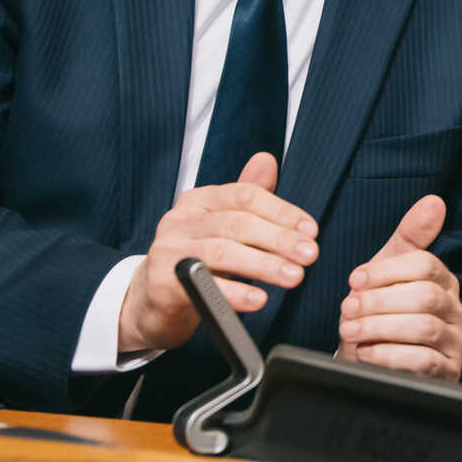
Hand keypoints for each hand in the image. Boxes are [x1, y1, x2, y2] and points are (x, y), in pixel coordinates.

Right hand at [116, 152, 318, 354]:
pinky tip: (259, 299)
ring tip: (294, 276)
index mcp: (199, 200)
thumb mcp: (222, 225)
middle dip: (279, 239)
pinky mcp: (162, 283)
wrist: (150, 300)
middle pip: (237, 223)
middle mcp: (181, 219)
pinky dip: (235, 293)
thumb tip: (267, 160)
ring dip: (264, 264)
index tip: (310, 230)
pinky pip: (203, 286)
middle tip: (310, 255)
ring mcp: (169, 250)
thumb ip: (247, 197)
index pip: (245, 196)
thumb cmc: (195, 259)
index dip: (282, 211)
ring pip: (223, 251)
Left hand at [338, 194, 461, 380]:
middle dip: (380, 301)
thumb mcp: (390, 272)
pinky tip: (366, 353)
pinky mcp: (446, 374)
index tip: (355, 280)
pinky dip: (389, 356)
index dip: (386, 271)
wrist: (374, 362)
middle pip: (425, 296)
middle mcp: (456, 310)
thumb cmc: (383, 313)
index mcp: (444, 280)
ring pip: (424, 328)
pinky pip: (423, 362)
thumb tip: (434, 201)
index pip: (425, 265)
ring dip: (380, 327)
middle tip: (348, 308)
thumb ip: (410, 236)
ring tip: (351, 330)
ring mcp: (454, 343)